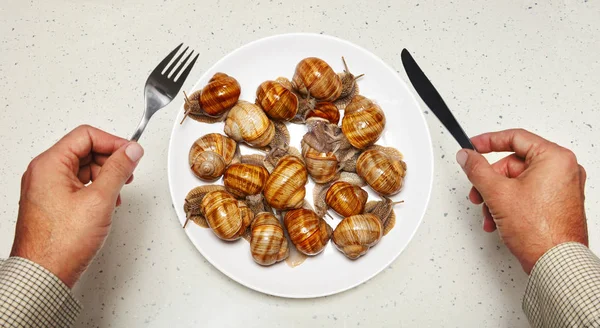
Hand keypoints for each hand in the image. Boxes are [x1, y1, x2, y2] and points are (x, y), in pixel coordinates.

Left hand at [10, 125, 143, 287]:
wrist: (44, 274)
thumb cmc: (61, 243)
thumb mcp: (99, 199)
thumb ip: (118, 170)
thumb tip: (131, 150)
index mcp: (49, 164)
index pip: (86, 136)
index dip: (113, 142)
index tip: (131, 154)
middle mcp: (44, 173)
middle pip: (85, 150)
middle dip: (110, 160)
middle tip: (128, 173)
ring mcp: (46, 188)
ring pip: (83, 168)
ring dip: (105, 176)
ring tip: (117, 193)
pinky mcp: (52, 203)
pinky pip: (77, 185)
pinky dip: (95, 189)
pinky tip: (106, 204)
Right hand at [456, 129, 586, 273]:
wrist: (555, 263)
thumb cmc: (540, 231)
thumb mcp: (497, 193)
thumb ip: (477, 169)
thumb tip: (467, 156)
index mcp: (555, 158)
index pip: (515, 138)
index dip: (488, 141)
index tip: (473, 146)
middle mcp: (564, 169)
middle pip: (513, 164)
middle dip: (491, 181)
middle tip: (478, 192)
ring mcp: (563, 187)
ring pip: (517, 182)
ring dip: (497, 196)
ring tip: (490, 213)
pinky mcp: (558, 203)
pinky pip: (527, 194)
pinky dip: (510, 204)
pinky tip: (499, 219)